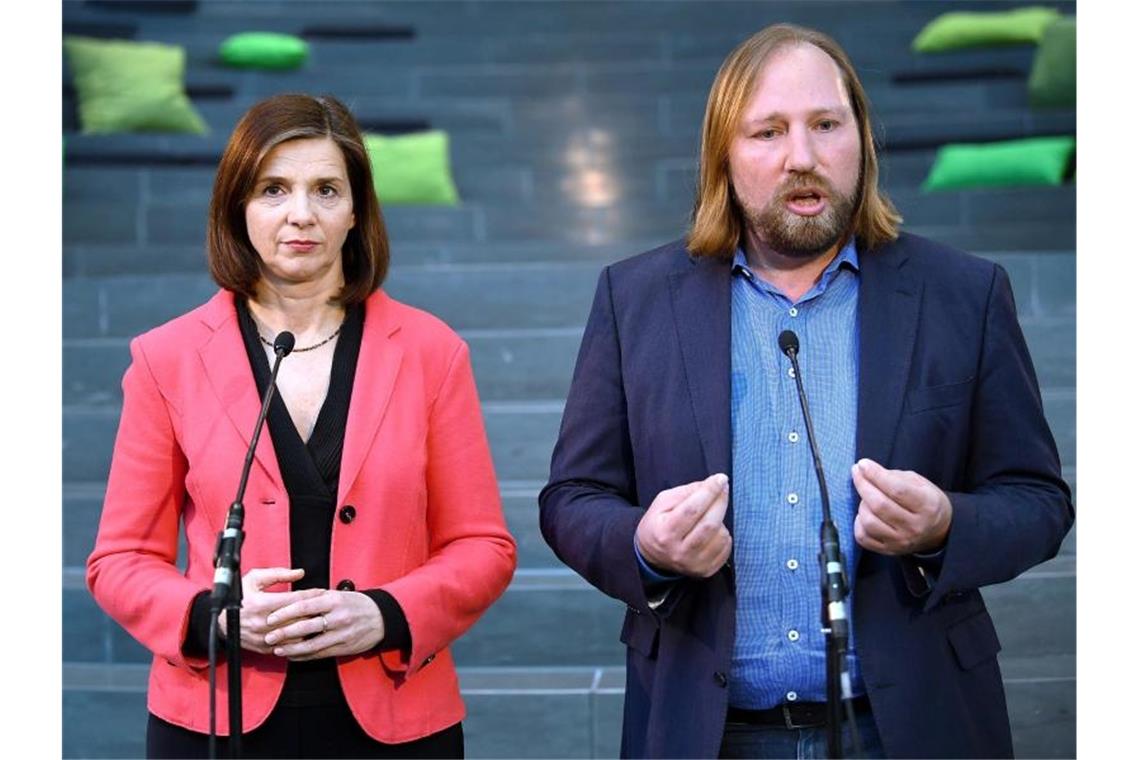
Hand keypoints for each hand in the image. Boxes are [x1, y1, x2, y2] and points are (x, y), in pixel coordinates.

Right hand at [217, 567, 324, 654]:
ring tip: (322, 619)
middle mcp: (264, 622)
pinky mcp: (265, 648)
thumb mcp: (255, 579)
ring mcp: (264, 637)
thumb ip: (278, 574)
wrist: (221, 621)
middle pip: (298, 618)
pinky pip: (288, 646)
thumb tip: (300, 573)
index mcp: (262, 604)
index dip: (312, 594)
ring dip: (310, 627)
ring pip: (295, 634)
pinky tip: (309, 633)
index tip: (322, 591)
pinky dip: (299, 640)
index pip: (295, 599)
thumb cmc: (239, 597)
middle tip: (329, 606)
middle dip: (315, 611)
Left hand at [263, 590, 385, 660]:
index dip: (284, 613)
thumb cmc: (357, 604)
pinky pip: (319, 654)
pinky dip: (303, 656)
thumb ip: (317, 597)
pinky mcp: (343, 648)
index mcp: (334, 600)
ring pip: (311, 645)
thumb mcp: (339, 594)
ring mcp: (340, 634)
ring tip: (277, 650)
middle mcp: (337, 617)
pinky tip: (293, 656)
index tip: (271, 618)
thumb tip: (293, 600)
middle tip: (268, 636)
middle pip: (305, 627)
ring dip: (291, 649)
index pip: (304, 606)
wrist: (382, 618)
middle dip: (284, 633)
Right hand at [635, 473, 731, 577]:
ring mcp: (694, 564)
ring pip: (720, 536)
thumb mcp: (662, 503)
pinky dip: (723, 534)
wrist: (653, 557)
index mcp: (665, 532)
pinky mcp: (706, 571)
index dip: (709, 492)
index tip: (720, 478)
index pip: (691, 510)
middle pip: (709, 524)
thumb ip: (685, 492)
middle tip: (723, 487)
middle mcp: (680, 552)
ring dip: (720, 519)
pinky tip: (713, 530)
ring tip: (710, 514)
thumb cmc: (659, 524)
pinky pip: (726, 547)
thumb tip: (710, 485)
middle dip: (720, 501)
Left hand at [851, 459, 951, 554]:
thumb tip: (866, 470)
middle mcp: (915, 526)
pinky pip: (863, 537)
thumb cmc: (925, 501)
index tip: (863, 464)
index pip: (897, 489)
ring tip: (867, 496)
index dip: (876, 475)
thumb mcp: (919, 483)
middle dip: (863, 485)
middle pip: (879, 505)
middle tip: (857, 472)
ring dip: (862, 504)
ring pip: (869, 522)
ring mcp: (901, 541)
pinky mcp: (889, 551)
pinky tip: (865, 514)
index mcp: (927, 505)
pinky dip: (859, 522)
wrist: (939, 530)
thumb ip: (894, 476)